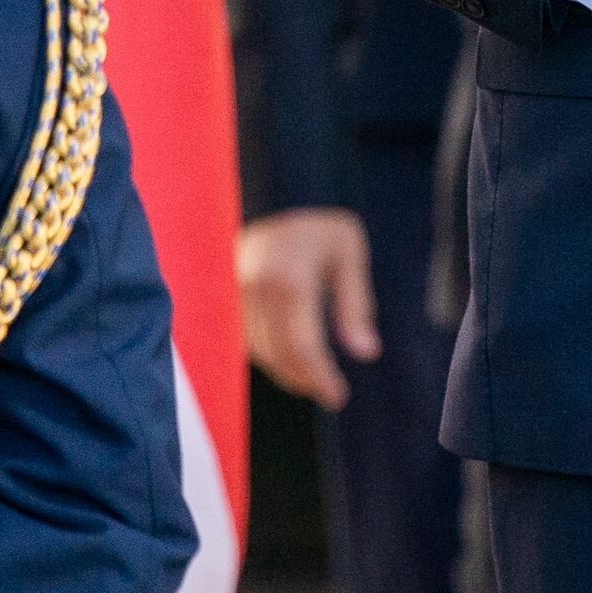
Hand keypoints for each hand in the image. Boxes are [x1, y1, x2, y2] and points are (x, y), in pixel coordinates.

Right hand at [237, 209, 377, 408]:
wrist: (274, 195)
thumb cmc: (318, 226)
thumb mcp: (348, 253)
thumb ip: (355, 304)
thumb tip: (366, 352)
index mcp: (288, 279)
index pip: (302, 346)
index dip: (319, 377)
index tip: (337, 397)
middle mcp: (255, 289)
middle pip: (278, 354)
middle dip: (304, 379)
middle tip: (329, 392)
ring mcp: (235, 293)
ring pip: (259, 350)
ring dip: (286, 370)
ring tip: (313, 377)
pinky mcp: (226, 296)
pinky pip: (246, 339)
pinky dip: (269, 354)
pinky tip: (290, 357)